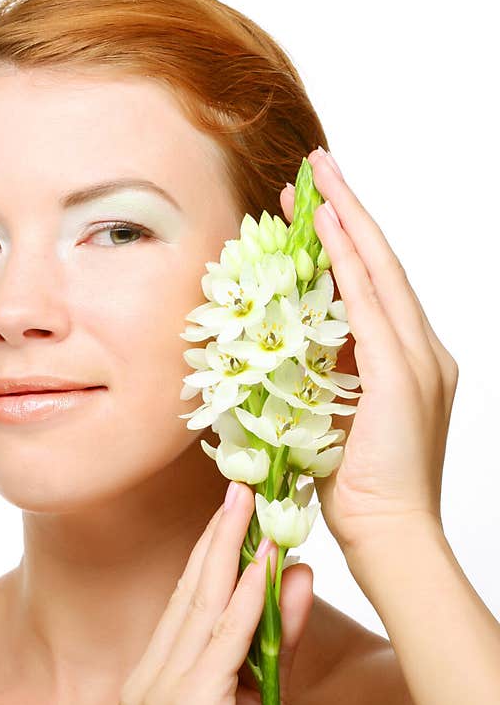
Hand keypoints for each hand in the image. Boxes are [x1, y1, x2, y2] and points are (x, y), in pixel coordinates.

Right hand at [119, 483, 313, 704]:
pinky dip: (244, 600)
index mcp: (154, 678)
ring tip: (248, 510)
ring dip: (230, 556)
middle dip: (218, 540)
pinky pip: (222, 642)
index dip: (211, 553)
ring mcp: (160, 697)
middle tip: (239, 491)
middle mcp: (147, 684)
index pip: (185, 603)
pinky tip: (258, 563)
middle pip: (190, 597)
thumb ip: (279, 635)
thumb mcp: (264, 691)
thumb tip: (297, 574)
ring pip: (202, 611)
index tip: (231, 511)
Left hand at [280, 148, 458, 555]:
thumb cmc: (356, 487)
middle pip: (379, 263)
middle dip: (345, 213)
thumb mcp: (332, 419)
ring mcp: (417, 359)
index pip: (372, 285)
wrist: (389, 535)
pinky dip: (347, 261)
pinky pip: (369, 303)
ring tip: (317, 178)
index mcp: (406, 361)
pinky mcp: (403, 375)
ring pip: (377, 271)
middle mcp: (420, 349)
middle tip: (316, 169)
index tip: (311, 209)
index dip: (343, 241)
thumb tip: (284, 351)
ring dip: (344, 221)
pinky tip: (325, 229)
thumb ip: (321, 379)